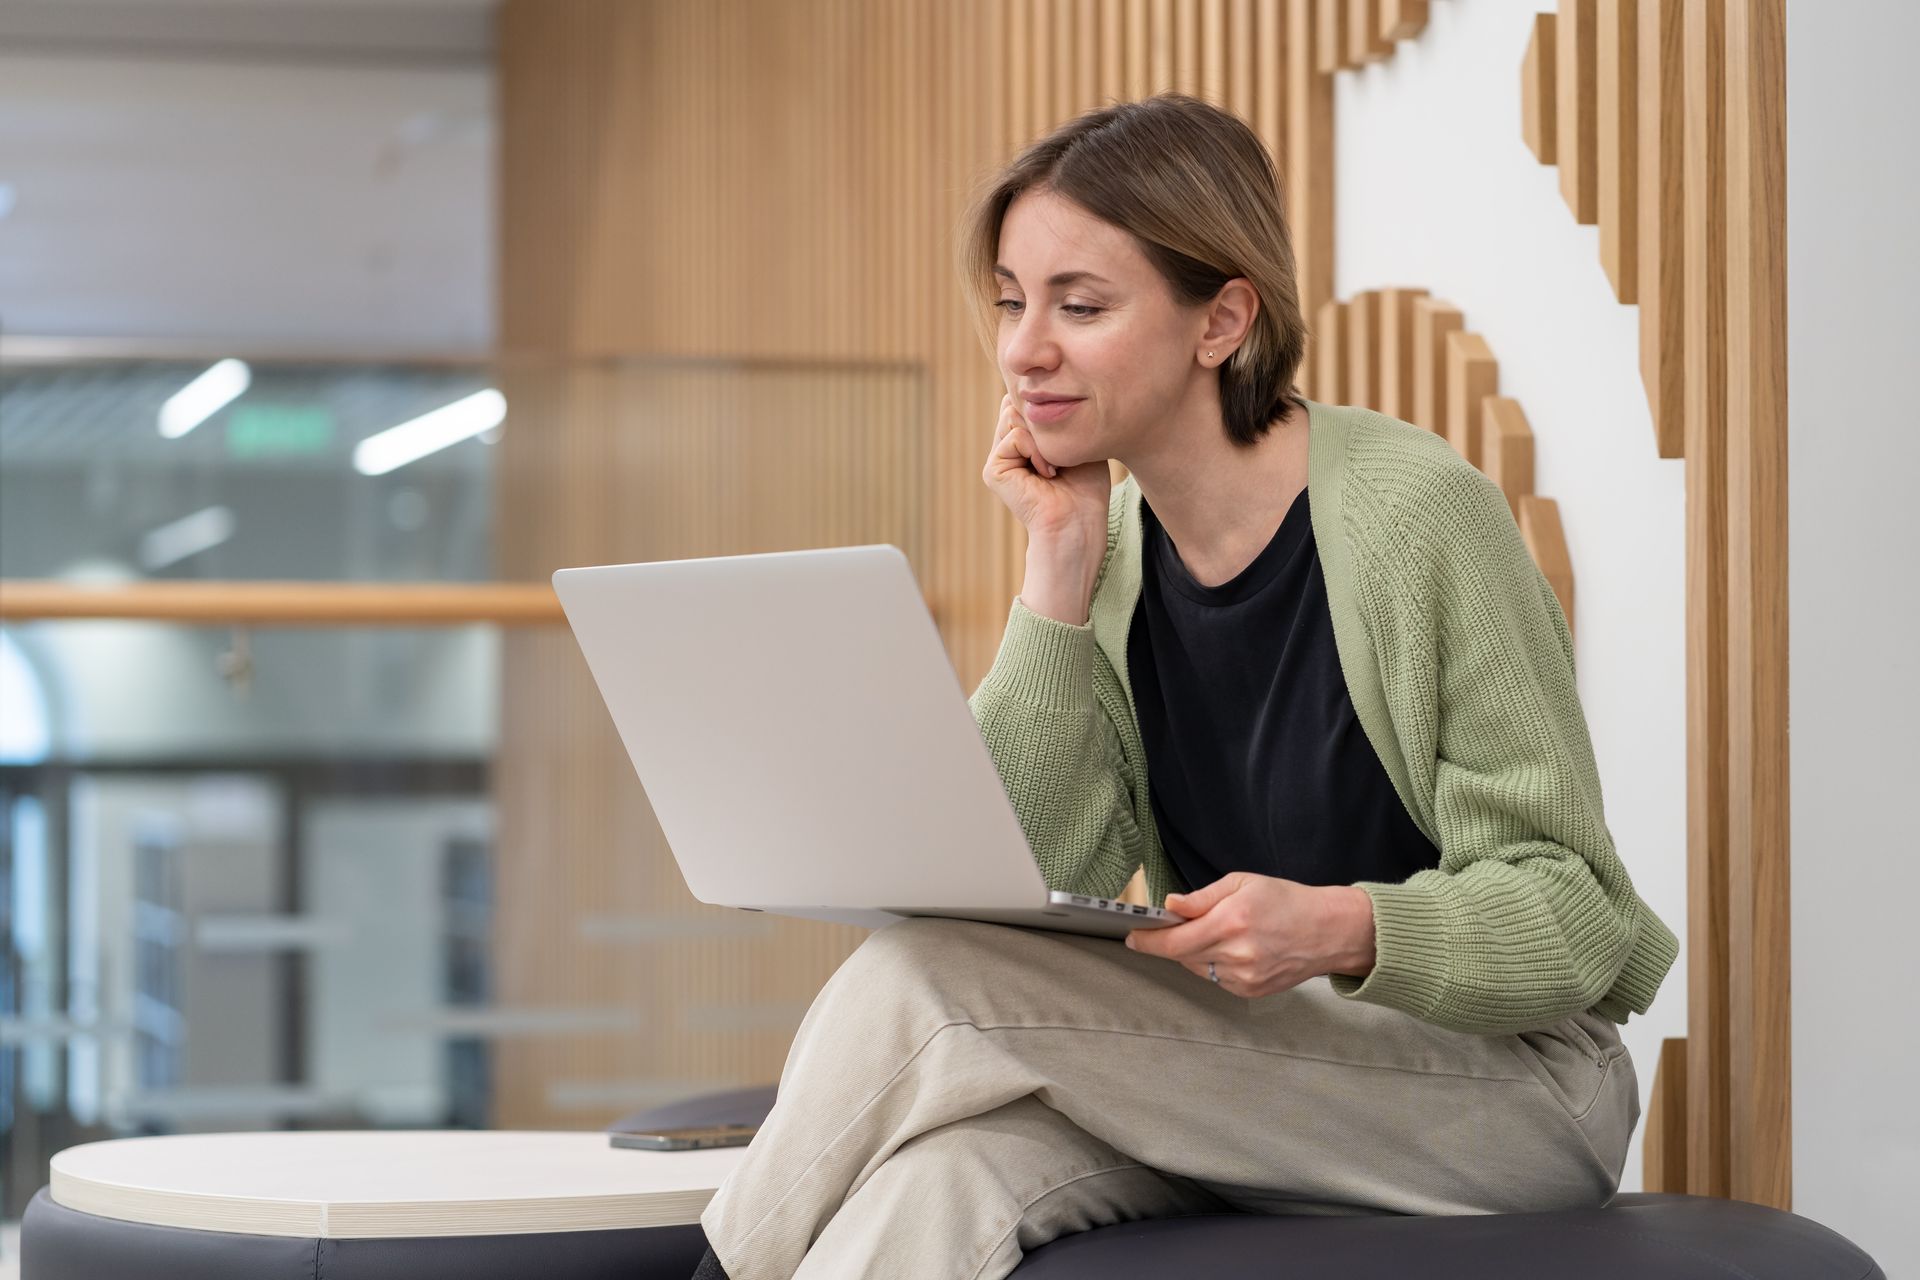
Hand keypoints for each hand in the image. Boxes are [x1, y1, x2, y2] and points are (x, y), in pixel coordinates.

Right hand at [982, 391, 1111, 546]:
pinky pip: (1014, 436)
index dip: (1044, 406)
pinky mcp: (993, 470)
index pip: (1024, 402)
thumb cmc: (1086, 488)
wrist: (1078, 522)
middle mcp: (1008, 447)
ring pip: (1013, 414)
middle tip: (1062, 452)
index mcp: (1024, 441)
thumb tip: (1037, 393)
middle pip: (1016, 403)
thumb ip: (1057, 416)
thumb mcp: (1076, 441)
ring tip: (1056, 465)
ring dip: (1042, 437)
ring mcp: (999, 458)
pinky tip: (1048, 473)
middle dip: (1044, 420)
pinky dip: (1036, 451)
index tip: (1068, 429)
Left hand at [1123, 874, 1375, 997]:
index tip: (1132, 936)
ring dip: (1193, 953)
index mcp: (1230, 922)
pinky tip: (1232, 949)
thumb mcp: (1242, 883)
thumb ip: (1202, 897)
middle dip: (1169, 944)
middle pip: (1182, 956)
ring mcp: (1245, 977)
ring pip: (1198, 968)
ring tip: (1216, 933)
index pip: (1174, 941)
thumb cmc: (1287, 901)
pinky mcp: (1252, 991)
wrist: (1329, 931)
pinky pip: (1218, 980)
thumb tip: (1171, 905)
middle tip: (1168, 930)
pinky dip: (1214, 965)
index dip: (1148, 941)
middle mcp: (1236, 954)